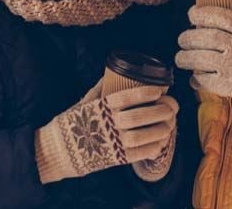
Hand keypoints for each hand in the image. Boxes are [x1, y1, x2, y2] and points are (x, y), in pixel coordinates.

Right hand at [35, 85, 176, 182]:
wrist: (58, 151)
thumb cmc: (71, 123)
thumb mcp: (83, 102)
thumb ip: (98, 89)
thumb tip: (109, 73)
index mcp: (100, 107)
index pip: (127, 97)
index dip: (146, 93)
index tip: (160, 90)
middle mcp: (107, 124)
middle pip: (139, 116)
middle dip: (161, 110)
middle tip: (173, 106)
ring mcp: (112, 142)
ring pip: (143, 136)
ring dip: (160, 129)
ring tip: (170, 123)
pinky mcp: (115, 159)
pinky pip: (139, 154)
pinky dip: (153, 147)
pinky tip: (161, 142)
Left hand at [175, 5, 231, 132]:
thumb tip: (212, 27)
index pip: (222, 17)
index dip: (203, 13)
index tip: (191, 13)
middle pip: (208, 37)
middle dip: (189, 37)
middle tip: (182, 39)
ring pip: (202, 58)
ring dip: (186, 57)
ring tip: (180, 58)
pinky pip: (207, 80)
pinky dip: (197, 78)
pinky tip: (193, 78)